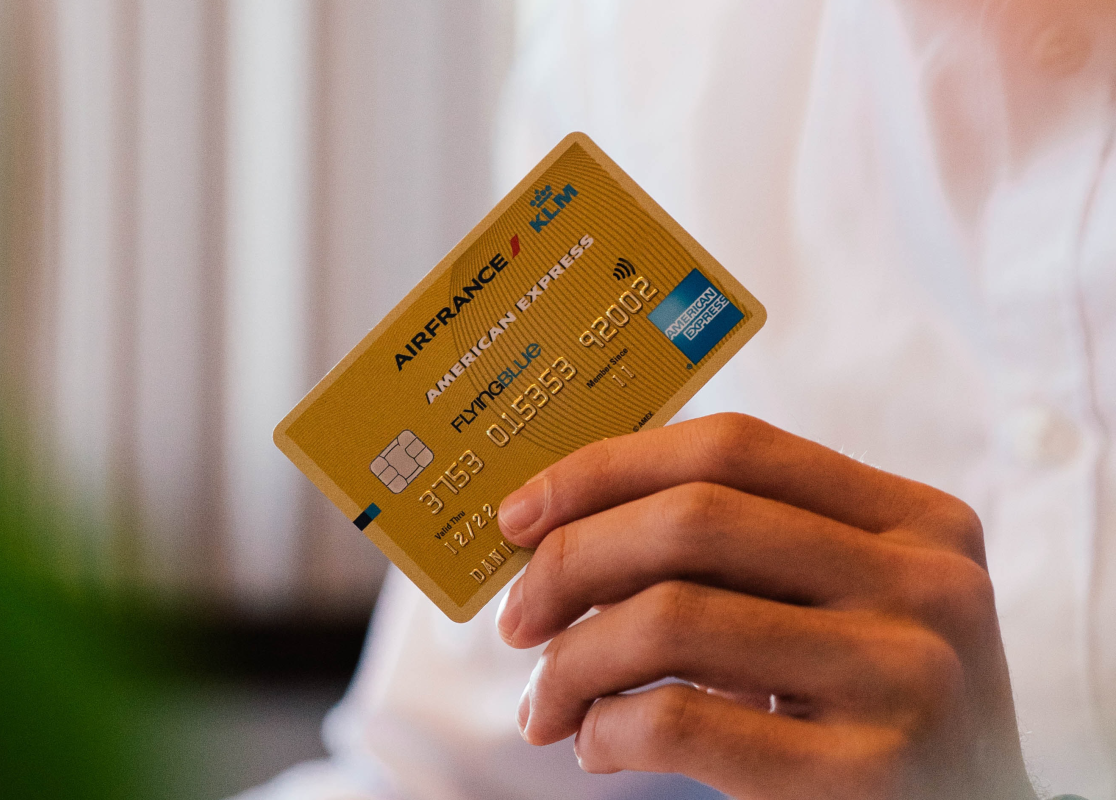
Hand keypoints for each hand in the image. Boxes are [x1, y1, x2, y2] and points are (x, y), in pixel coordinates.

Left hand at [495, 413, 1035, 799]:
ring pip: (672, 618)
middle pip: (693, 520)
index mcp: (916, 518)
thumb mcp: (847, 604)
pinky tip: (597, 745)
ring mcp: (906, 677)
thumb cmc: (878, 708)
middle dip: (571, 562)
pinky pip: (682, 721)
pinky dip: (608, 729)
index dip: (607, 468)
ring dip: (574, 662)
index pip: (732, 448)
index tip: (523, 514)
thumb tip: (571, 528)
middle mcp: (925, 583)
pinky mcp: (869, 774)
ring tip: (548, 702)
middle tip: (517, 619)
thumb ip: (750, 553)